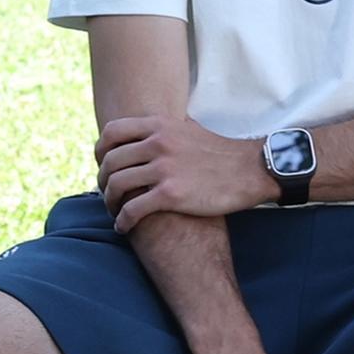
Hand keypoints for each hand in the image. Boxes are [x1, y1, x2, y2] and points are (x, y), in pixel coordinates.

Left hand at [99, 113, 275, 225]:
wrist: (252, 170)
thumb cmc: (220, 154)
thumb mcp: (188, 130)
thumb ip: (164, 131)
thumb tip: (144, 136)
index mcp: (159, 126)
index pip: (112, 132)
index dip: (100, 151)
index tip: (102, 166)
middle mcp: (157, 143)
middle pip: (110, 162)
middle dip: (102, 181)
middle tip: (107, 195)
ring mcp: (163, 168)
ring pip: (116, 185)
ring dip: (110, 202)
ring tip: (114, 213)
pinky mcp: (171, 194)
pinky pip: (132, 209)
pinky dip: (122, 221)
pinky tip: (123, 227)